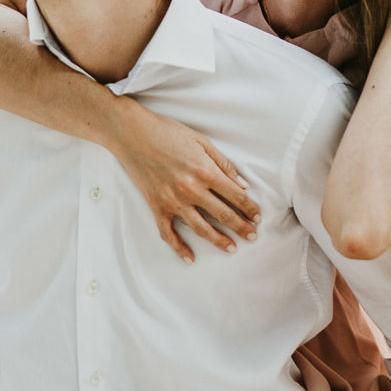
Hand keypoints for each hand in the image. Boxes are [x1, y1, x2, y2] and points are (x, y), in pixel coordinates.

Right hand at [110, 103, 261, 264]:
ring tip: (232, 248)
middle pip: (223, 214)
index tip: (257, 217)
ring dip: (219, 240)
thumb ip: (222, 163)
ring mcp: (173, 201)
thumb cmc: (167, 132)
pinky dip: (179, 249)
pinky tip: (190, 259)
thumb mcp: (200, 141)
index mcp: (205, 171)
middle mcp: (191, 189)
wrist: (132, 133)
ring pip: (201, 228)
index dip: (249, 208)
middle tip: (253, 237)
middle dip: (241, 227)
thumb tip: (241, 184)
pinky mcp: (157, 207)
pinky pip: (169, 233)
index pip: (235, 195)